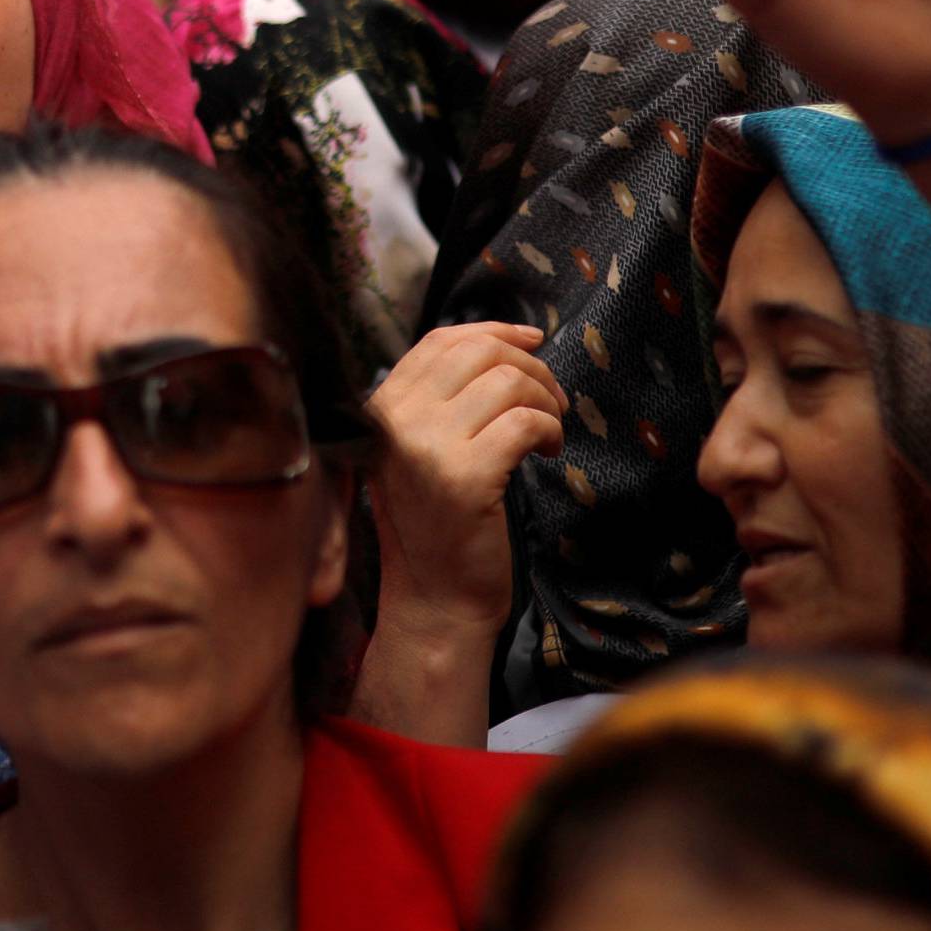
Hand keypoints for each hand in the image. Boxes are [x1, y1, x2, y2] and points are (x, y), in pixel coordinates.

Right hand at [367, 324, 565, 637]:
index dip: (493, 331)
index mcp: (380, 410)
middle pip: (478, 353)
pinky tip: (548, 453)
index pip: (440, 342)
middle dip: (530, 367)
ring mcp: (426, 449)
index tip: (532, 341)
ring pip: (508, 383)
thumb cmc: (437, 524)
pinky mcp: (465, 478)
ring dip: (545, 401)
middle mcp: (395, 421)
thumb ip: (440, 400)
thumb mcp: (420, 451)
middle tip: (550, 401)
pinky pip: (525, 423)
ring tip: (549, 432)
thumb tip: (507, 341)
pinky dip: (550, 430)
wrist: (434, 598)